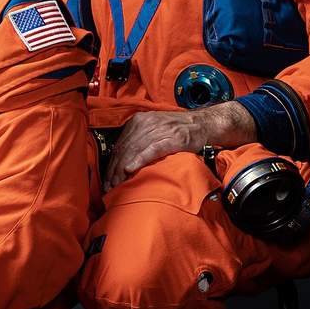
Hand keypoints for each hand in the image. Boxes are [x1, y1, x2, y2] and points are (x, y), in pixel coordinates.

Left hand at [103, 103, 256, 190]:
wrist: (203, 124)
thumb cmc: (177, 131)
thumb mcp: (154, 130)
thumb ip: (139, 140)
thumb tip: (122, 160)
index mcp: (138, 121)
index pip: (120, 144)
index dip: (111, 163)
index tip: (106, 179)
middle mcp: (145, 123)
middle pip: (124, 148)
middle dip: (114, 169)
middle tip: (109, 186)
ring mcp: (159, 130)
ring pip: (134, 150)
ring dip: (122, 169)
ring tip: (117, 184)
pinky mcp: (171, 138)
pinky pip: (151, 149)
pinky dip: (139, 159)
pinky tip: (130, 168)